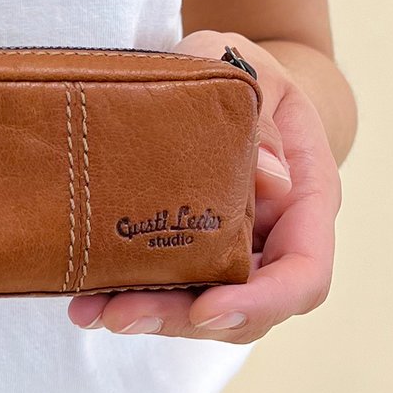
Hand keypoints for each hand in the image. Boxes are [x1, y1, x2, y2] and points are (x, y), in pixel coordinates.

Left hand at [67, 29, 341, 341]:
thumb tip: (269, 178)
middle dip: (181, 319)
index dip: (261, 302)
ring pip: (199, 309)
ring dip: (146, 316)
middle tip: (120, 313)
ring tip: (89, 310)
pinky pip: (166, 290)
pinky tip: (85, 300)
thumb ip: (260, 117)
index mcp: (306, 199)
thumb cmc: (247, 74)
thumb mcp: (253, 73)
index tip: (208, 308)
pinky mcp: (189, 256)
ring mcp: (231, 254)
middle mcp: (274, 240)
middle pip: (243, 310)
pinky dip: (128, 298)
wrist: (232, 81)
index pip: (303, 274)